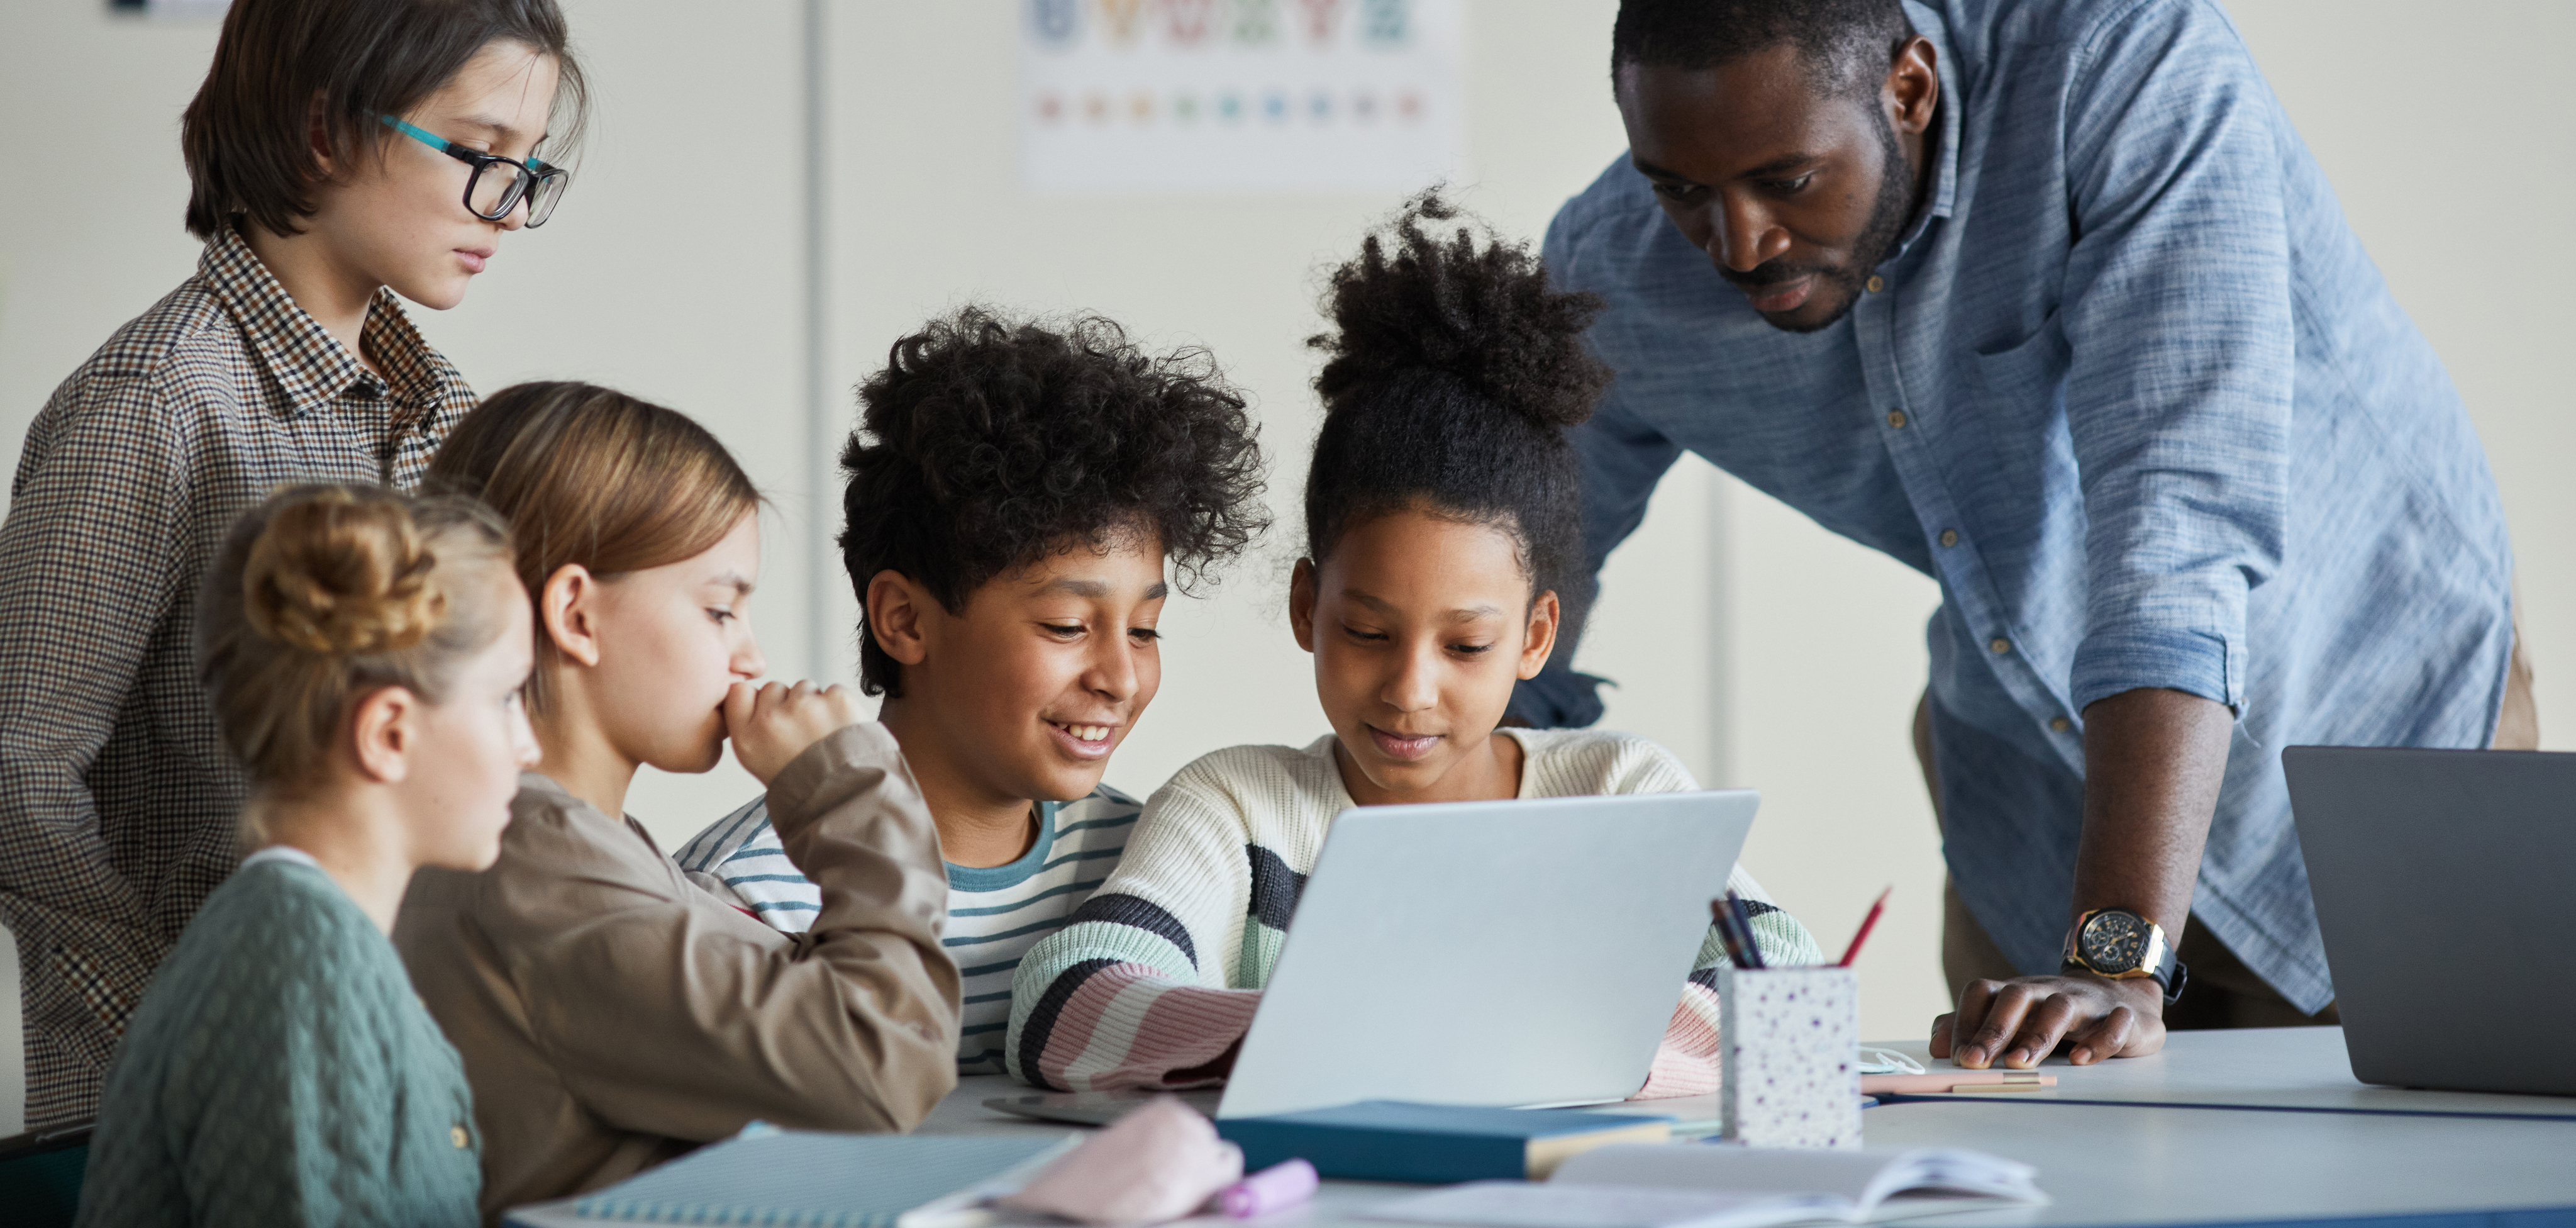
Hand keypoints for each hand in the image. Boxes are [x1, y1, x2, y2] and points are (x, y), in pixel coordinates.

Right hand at [724, 680, 868, 784]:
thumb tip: (758, 698)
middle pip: (774, 688)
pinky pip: (833, 690)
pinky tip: (841, 731)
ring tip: (824, 736)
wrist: (846, 798)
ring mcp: (804, 707)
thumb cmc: (804, 784)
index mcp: (747, 738)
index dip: (757, 700)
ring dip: (814, 704)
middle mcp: (771, 719)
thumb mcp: (760, 764)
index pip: (739, 692)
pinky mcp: (836, 701)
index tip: (769, 714)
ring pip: (804, 687)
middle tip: (802, 734)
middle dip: (787, 703)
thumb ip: (752, 729)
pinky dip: (839, 706)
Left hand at [1929, 972, 2166, 1068]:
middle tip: (1975, 1063)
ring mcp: (2087, 1000)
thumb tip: (1936, 1046)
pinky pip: (2114, 1023)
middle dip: (1992, 1029)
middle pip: (2016, 997)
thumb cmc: (2057, 1014)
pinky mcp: (2124, 1016)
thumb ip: (1973, 1029)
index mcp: (2018, 992)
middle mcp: (2047, 990)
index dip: (1965, 1021)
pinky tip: (2082, 1060)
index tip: (1955, 1058)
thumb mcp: (2015, 1019)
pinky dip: (2098, 1040)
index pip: (1982, 993)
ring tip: (2020, 1064)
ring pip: (2060, 1007)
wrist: (2124, 994)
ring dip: (2038, 1035)